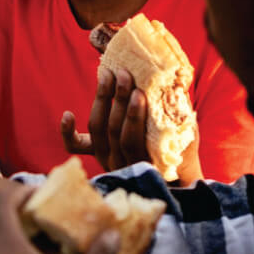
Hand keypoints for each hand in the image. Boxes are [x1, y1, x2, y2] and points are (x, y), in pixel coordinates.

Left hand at [62, 68, 202, 184]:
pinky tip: (67, 114)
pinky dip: (69, 132)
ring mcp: (105, 158)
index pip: (132, 139)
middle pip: (113, 130)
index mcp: (143, 162)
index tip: (139, 94)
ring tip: (107, 75)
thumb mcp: (186, 138)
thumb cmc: (181, 153)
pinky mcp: (95, 151)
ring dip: (101, 100)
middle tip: (124, 74)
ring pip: (97, 128)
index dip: (133, 116)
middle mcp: (120, 163)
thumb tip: (174, 86)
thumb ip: (180, 118)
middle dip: (118, 99)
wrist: (172, 178)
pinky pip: (76, 145)